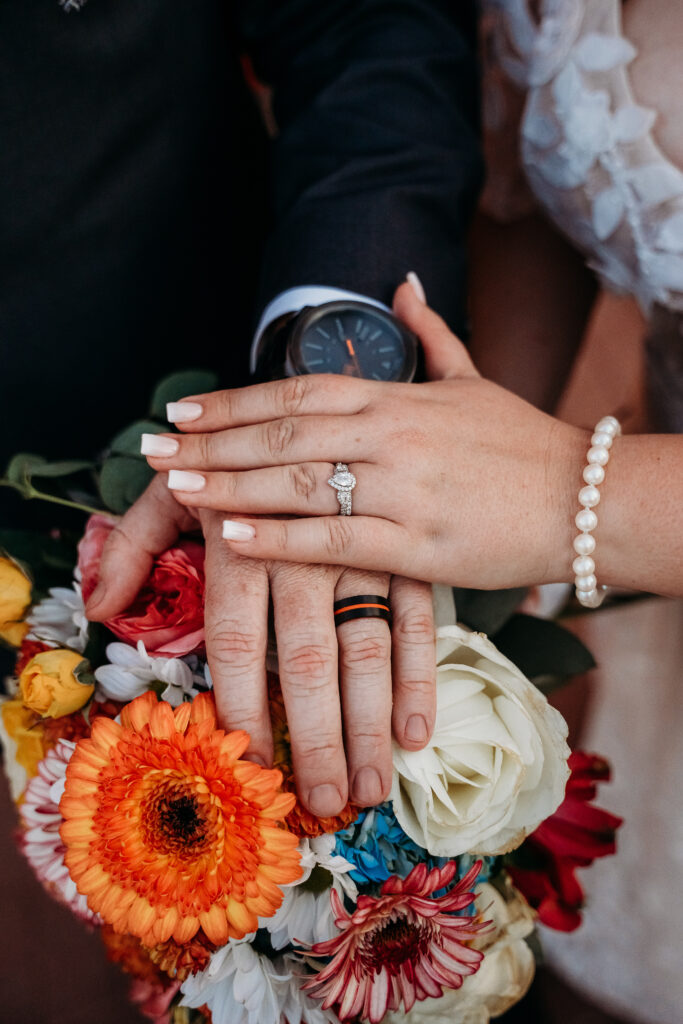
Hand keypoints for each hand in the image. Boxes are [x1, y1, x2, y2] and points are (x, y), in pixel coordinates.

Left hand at [86, 475, 436, 816]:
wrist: (317, 397)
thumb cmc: (235, 459)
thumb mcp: (174, 490)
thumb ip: (133, 545)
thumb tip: (98, 607)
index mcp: (241, 541)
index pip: (238, 641)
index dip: (244, 708)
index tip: (250, 765)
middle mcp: (303, 551)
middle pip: (308, 660)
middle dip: (315, 738)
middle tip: (322, 804)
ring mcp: (360, 551)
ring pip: (367, 648)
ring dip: (370, 724)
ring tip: (369, 788)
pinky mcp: (403, 551)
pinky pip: (419, 618)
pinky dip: (419, 676)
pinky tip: (417, 733)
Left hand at [142, 283, 587, 588]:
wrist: (583, 498)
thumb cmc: (521, 443)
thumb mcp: (473, 379)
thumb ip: (431, 334)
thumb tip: (405, 281)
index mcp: (398, 397)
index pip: (296, 392)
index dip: (232, 402)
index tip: (181, 412)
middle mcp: (393, 435)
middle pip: (283, 435)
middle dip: (210, 443)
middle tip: (153, 450)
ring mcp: (405, 489)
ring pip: (300, 483)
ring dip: (229, 485)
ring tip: (175, 488)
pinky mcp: (420, 545)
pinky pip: (338, 540)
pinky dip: (282, 538)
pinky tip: (234, 535)